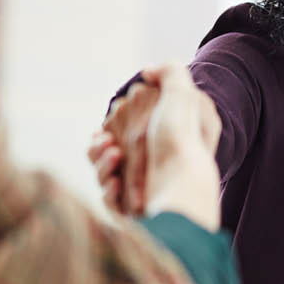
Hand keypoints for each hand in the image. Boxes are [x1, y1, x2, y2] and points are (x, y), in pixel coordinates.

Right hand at [92, 63, 221, 230]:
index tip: (112, 120)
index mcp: (160, 141)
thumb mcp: (183, 95)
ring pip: (103, 174)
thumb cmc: (181, 140)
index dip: (114, 123)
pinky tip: (117, 183)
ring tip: (114, 156)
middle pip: (108, 151)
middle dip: (100, 145)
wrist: (182, 187)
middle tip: (107, 142)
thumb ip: (169, 73)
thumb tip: (148, 71)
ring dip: (101, 163)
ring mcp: (142, 189)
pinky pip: (109, 199)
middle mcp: (151, 166)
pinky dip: (108, 190)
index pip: (126, 130)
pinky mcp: (133, 211)